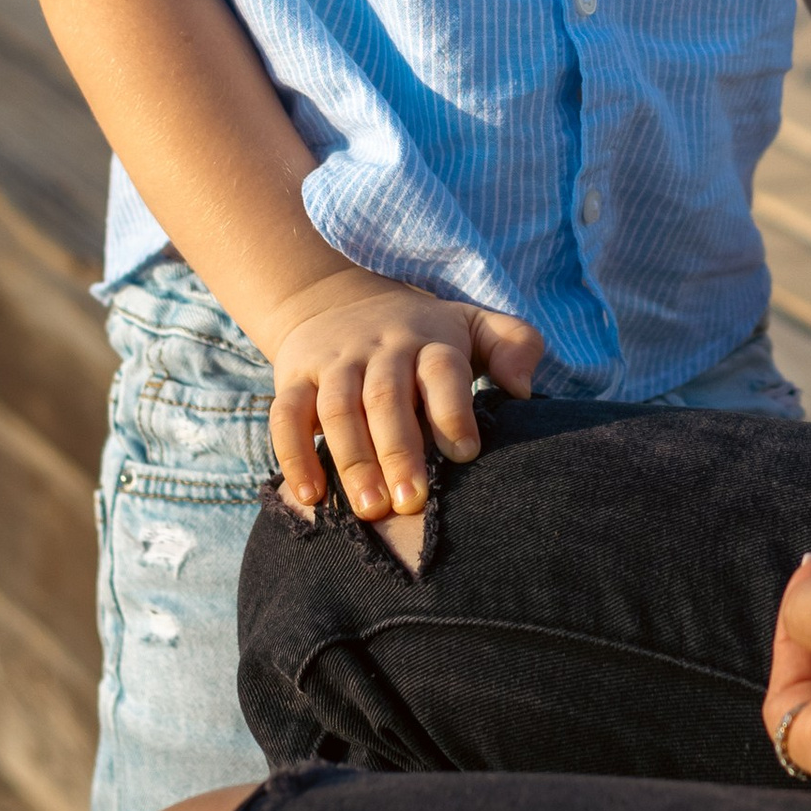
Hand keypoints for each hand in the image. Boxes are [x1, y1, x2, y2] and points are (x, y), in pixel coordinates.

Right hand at [262, 269, 541, 520]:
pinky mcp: (294, 379)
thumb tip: (523, 390)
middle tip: (412, 503)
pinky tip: (310, 497)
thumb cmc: (422, 333)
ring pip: (338, 409)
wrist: (333, 300)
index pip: (442, 370)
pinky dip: (293, 455)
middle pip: (387, 396)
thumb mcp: (473, 324)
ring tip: (370, 510)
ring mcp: (334, 364)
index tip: (464, 454)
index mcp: (429, 341)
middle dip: (400, 451)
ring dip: (352, 460)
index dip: (451, 410)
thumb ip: (513, 345)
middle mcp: (380, 350)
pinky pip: (286, 416)